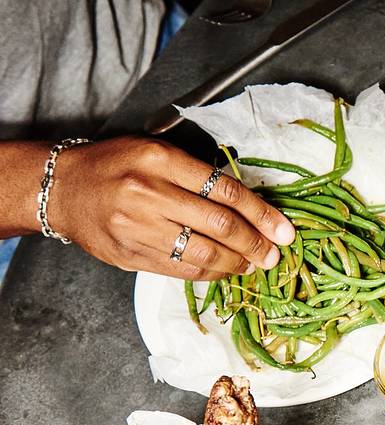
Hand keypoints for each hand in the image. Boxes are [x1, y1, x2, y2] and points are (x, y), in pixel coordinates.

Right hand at [50, 137, 294, 279]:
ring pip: (203, 252)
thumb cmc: (114, 166)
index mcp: (160, 160)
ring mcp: (138, 227)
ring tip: (253, 264)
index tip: (283, 229)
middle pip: (220, 225)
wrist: (60, 188)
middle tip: (275, 253)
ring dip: (237, 263)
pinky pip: (182, 269)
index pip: (226, 190)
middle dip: (256, 243)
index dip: (262, 214)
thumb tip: (249, 206)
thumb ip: (196, 175)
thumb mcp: (154, 152)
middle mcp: (149, 193)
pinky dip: (211, 272)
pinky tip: (225, 269)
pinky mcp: (131, 254)